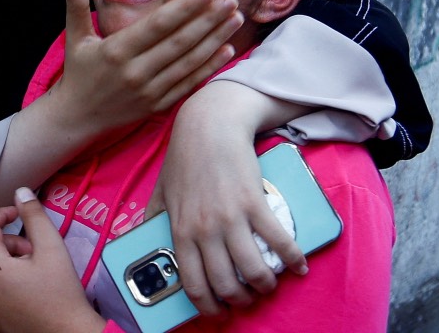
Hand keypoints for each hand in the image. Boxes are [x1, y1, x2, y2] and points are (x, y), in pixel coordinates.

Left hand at [0, 188, 104, 332]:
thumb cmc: (61, 295)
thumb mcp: (51, 247)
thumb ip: (34, 215)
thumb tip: (21, 192)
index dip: (3, 212)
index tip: (19, 213)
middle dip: (9, 240)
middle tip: (34, 249)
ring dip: (5, 258)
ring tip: (32, 269)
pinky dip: (1, 277)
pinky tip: (25, 285)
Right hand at [49, 0, 243, 135]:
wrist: (77, 117)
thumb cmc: (79, 72)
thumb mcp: (74, 38)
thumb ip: (75, 6)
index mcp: (116, 51)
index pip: (157, 26)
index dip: (184, 8)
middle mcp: (135, 72)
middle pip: (179, 42)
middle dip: (208, 19)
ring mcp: (149, 91)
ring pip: (188, 62)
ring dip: (215, 40)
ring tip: (235, 18)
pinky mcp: (158, 105)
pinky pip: (188, 84)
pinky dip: (209, 68)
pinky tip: (227, 50)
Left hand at [148, 83, 307, 316]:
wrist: (210, 125)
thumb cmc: (185, 157)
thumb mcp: (161, 190)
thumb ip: (152, 216)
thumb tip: (140, 234)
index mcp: (180, 231)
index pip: (193, 283)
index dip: (208, 305)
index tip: (219, 311)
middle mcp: (204, 230)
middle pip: (226, 283)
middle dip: (240, 300)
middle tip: (247, 298)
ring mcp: (230, 217)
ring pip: (253, 270)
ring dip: (265, 285)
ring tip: (270, 284)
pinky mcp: (255, 202)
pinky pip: (278, 240)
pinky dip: (292, 258)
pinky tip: (299, 266)